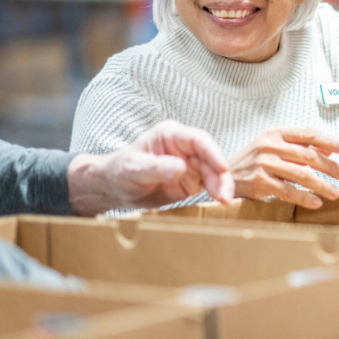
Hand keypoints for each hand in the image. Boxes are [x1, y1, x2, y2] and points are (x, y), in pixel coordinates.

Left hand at [68, 120, 234, 215]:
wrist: (114, 188)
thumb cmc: (120, 171)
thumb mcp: (133, 169)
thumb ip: (156, 167)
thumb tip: (181, 167)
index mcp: (171, 135)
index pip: (198, 140)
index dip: (212, 153)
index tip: (222, 168)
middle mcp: (184, 148)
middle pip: (210, 158)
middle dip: (220, 175)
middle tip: (224, 195)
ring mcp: (190, 165)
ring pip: (213, 173)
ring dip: (221, 186)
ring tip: (224, 201)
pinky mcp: (191, 181)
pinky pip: (209, 185)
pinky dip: (216, 193)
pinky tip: (220, 202)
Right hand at [229, 128, 338, 209]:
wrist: (223, 177)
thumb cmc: (253, 162)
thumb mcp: (274, 147)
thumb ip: (299, 147)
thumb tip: (329, 150)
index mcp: (275, 133)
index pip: (308, 134)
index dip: (329, 140)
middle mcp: (270, 146)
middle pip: (308, 155)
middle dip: (329, 165)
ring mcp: (264, 163)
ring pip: (301, 174)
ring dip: (321, 185)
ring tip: (335, 193)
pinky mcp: (259, 182)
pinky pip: (288, 191)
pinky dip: (304, 198)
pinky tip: (316, 203)